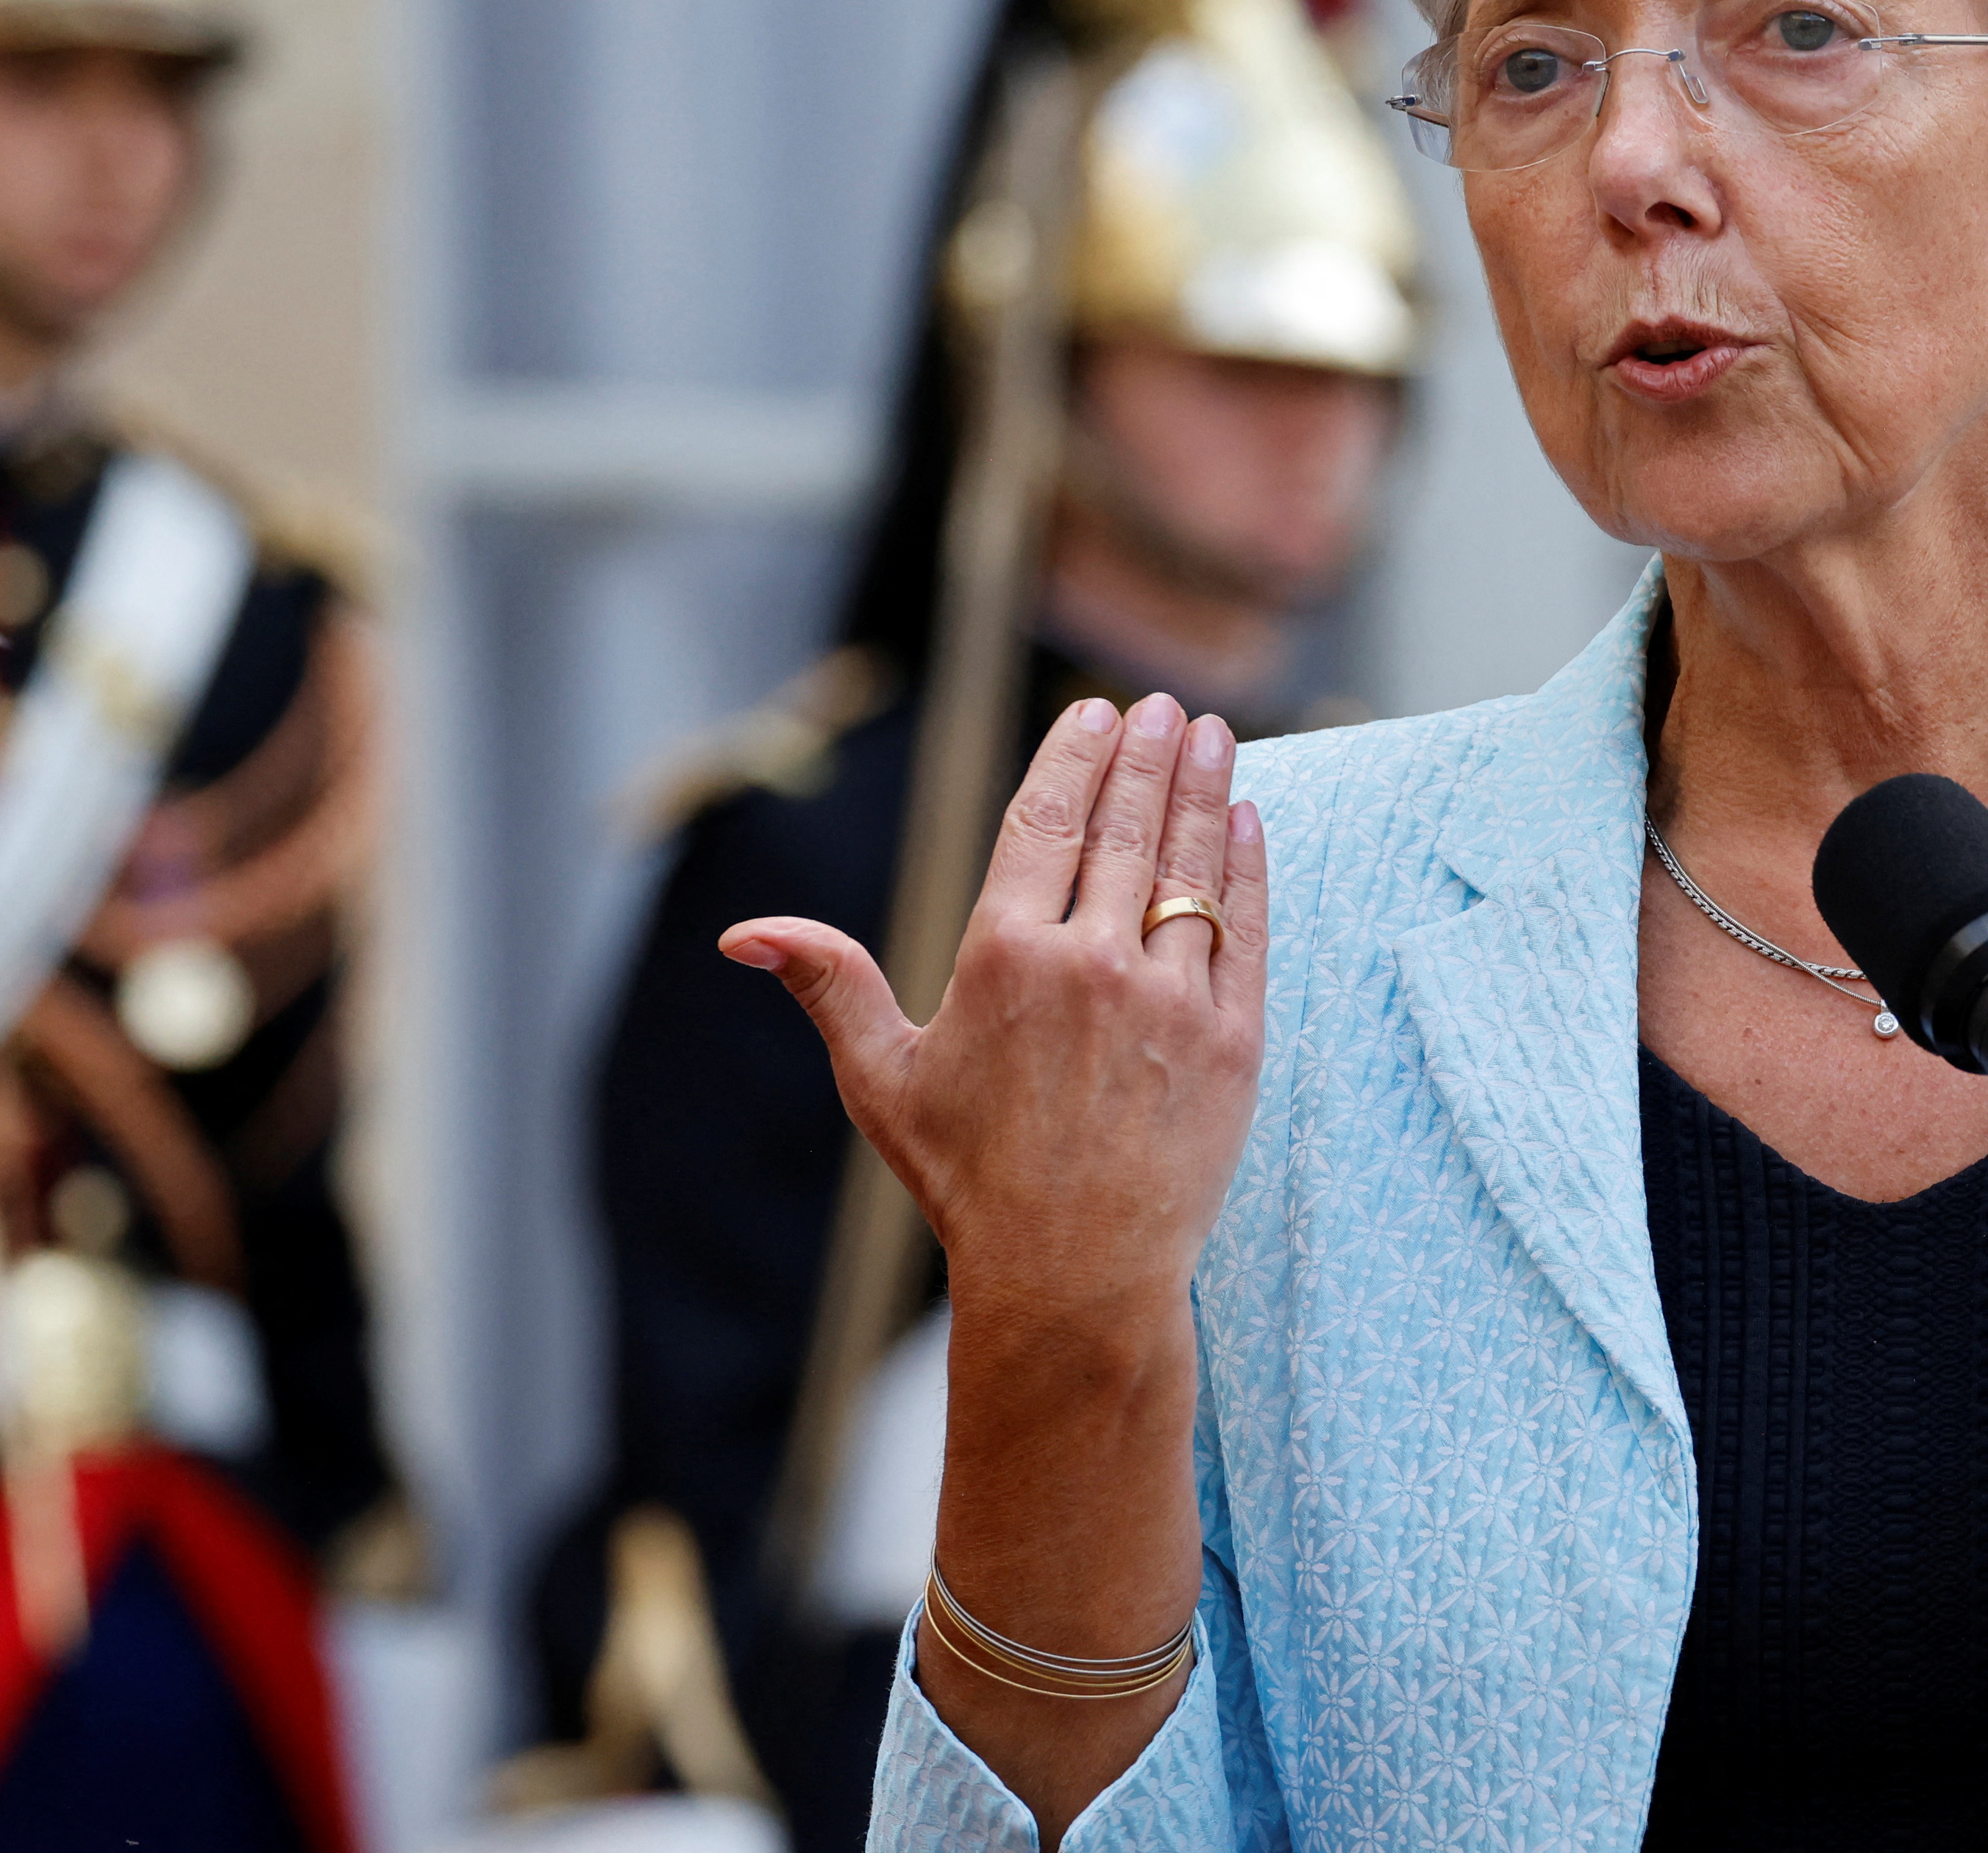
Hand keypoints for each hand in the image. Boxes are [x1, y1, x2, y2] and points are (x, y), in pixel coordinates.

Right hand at [724, 693, 1266, 1325]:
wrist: (1074, 1279)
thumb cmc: (968, 1181)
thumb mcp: (882, 1078)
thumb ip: (828, 985)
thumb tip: (739, 933)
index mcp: (1003, 955)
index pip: (1045, 820)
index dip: (1071, 757)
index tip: (1093, 712)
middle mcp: (1090, 963)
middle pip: (1123, 826)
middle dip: (1144, 754)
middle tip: (1160, 707)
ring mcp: (1170, 1000)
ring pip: (1189, 866)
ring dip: (1201, 787)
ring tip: (1209, 731)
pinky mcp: (1233, 1042)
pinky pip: (1245, 929)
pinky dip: (1248, 866)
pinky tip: (1248, 816)